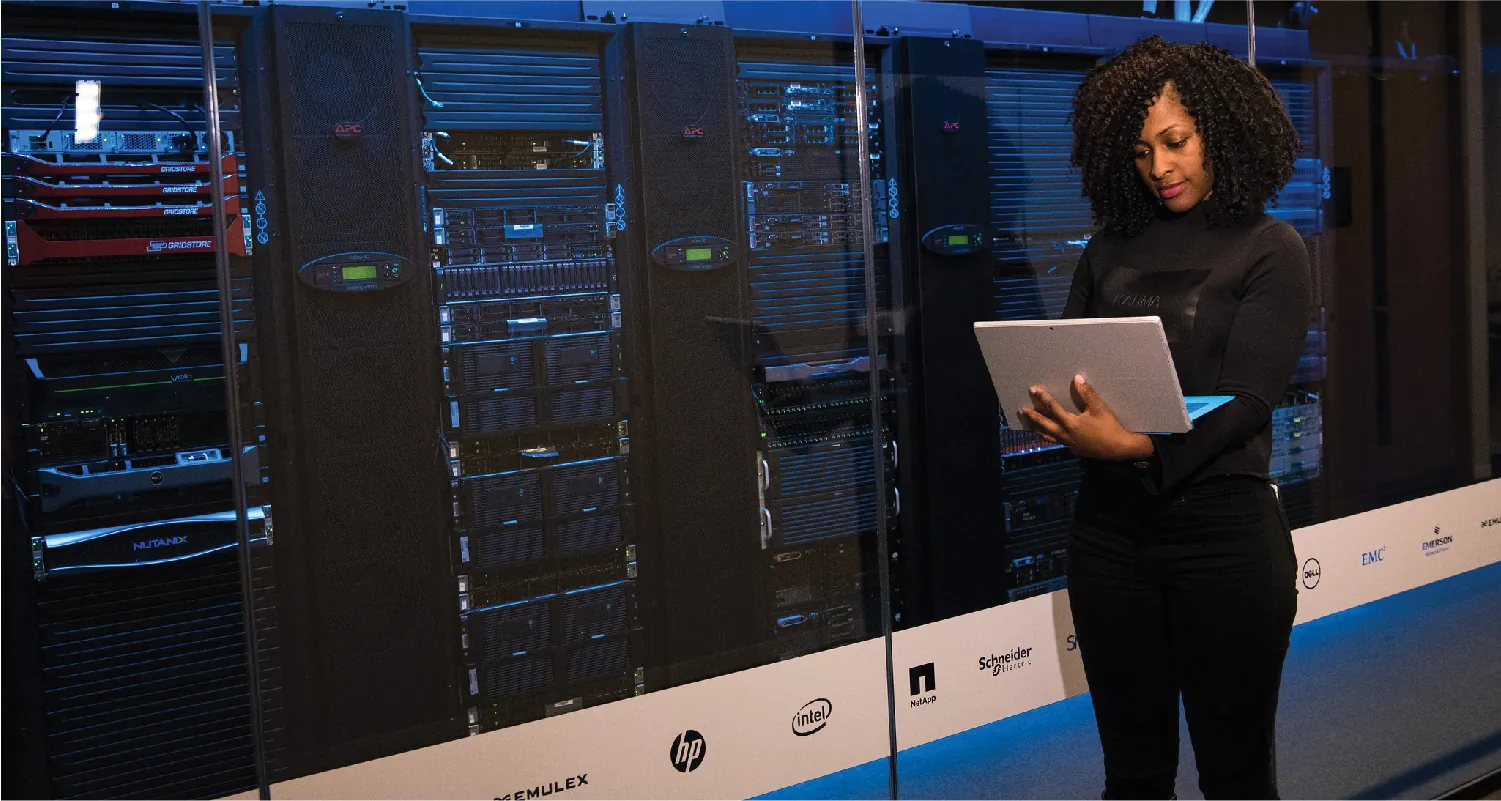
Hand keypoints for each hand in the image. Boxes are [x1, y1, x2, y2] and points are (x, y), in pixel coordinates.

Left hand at [1017, 375, 1155, 461]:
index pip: (1052, 408)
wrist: (1118, 448)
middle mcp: (1065, 434)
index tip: (1033, 390)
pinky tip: (1046, 434)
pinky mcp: (1072, 448)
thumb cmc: (1109, 427)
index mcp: (1070, 423)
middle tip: (1021, 410)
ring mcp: (1068, 443)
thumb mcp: (1099, 408)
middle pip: (1044, 424)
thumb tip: (1077, 378)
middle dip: (1032, 416)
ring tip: (1028, 424)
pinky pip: (1055, 441)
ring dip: (1037, 428)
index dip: (1042, 398)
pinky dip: (1047, 437)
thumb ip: (1087, 393)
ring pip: (1048, 435)